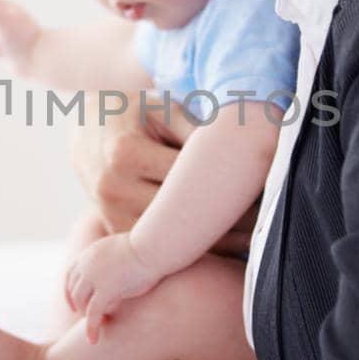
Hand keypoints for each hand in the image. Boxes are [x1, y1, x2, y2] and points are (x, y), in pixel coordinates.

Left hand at [64, 232, 162, 342]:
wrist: (153, 246)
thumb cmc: (148, 246)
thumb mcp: (125, 247)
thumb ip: (117, 256)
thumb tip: (123, 259)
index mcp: (90, 253)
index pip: (71, 273)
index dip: (70, 289)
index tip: (73, 301)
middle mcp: (87, 265)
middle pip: (74, 289)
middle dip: (77, 305)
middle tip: (83, 318)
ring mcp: (94, 278)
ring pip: (82, 303)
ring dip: (86, 317)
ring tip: (94, 328)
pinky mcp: (106, 291)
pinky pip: (93, 314)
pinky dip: (91, 328)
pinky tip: (93, 340)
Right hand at [71, 105, 257, 257]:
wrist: (87, 131)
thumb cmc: (137, 113)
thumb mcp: (165, 108)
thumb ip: (199, 130)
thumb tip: (246, 151)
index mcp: (125, 152)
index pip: (190, 178)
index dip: (232, 184)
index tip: (267, 188)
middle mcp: (114, 189)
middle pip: (183, 215)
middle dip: (231, 219)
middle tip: (271, 216)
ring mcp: (111, 216)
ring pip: (174, 242)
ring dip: (218, 241)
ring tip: (257, 233)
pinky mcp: (115, 234)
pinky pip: (161, 251)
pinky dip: (194, 249)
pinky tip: (228, 243)